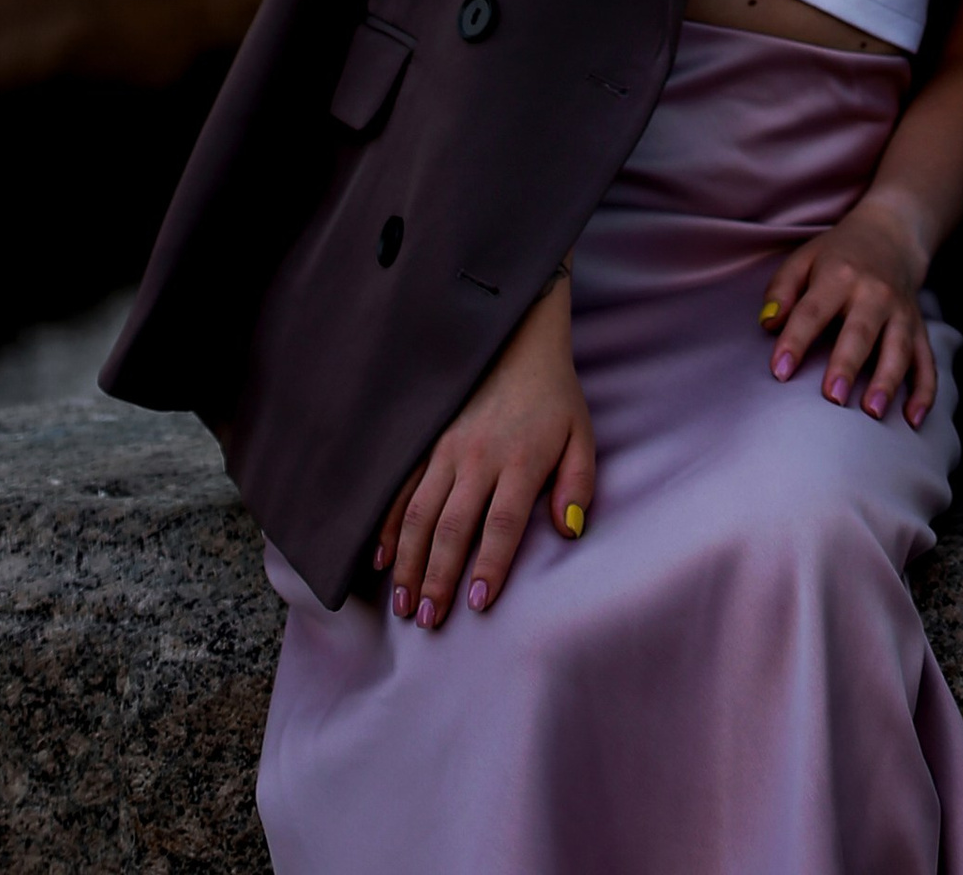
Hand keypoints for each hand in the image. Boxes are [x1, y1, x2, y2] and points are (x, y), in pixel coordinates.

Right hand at [376, 270, 592, 627]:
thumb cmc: (554, 398)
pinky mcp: (428, 442)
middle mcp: (478, 458)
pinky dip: (389, 524)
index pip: (501, 524)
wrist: (516, 341)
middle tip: (427, 621)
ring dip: (409, 561)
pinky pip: (402, 488)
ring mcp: (447, 449)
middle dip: (438, 578)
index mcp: (519, 460)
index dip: (489, 566)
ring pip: (421, 513)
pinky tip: (380, 557)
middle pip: (452, 527)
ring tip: (403, 603)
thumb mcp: (581, 435)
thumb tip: (570, 529)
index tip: (478, 605)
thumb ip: (579, 483)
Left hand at [759, 193, 937, 430]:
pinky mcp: (920, 329)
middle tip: (832, 399)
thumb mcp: (804, 259)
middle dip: (847, 365)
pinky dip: (924, 391)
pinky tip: (913, 419)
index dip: (796, 340)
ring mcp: (901, 312)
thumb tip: (768, 324)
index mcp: (839, 275)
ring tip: (873, 413)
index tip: (780, 371)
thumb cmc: (838, 255)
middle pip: (860, 331)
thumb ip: (782, 290)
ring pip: (898, 348)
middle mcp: (874, 293)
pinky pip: (926, 362)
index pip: (813, 311)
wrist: (892, 234)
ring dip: (887, 381)